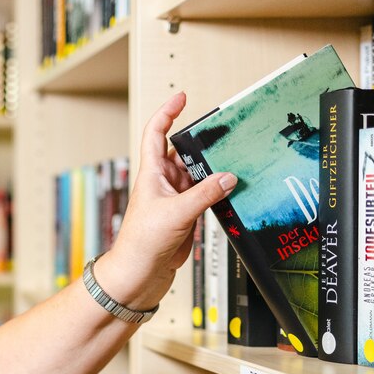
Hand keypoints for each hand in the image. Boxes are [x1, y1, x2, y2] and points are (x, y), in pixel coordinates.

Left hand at [100, 91, 237, 309]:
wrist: (138, 276)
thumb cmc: (141, 244)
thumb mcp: (176, 213)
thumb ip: (204, 194)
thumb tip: (228, 177)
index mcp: (152, 174)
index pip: (156, 133)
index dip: (167, 112)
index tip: (182, 97)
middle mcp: (163, 184)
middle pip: (183, 153)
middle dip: (202, 144)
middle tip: (224, 134)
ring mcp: (175, 200)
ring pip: (198, 175)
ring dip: (213, 170)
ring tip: (235, 160)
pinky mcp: (185, 217)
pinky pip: (205, 197)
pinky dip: (218, 192)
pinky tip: (232, 189)